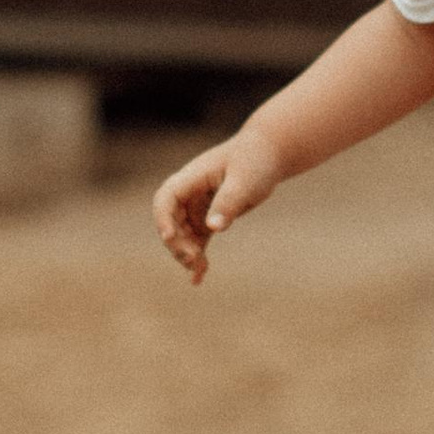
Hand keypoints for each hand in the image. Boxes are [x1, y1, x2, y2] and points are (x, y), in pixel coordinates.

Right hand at [152, 126, 285, 280]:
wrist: (270, 154)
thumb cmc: (256, 161)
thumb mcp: (245, 181)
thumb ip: (228, 202)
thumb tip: (213, 228)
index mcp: (193, 177)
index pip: (166, 198)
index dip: (163, 218)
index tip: (169, 237)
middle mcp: (190, 193)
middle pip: (171, 222)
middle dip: (178, 243)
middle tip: (194, 259)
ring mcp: (198, 206)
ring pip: (183, 235)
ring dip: (187, 253)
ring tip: (199, 271)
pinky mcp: (210, 217)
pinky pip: (198, 241)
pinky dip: (198, 258)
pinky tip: (199, 279)